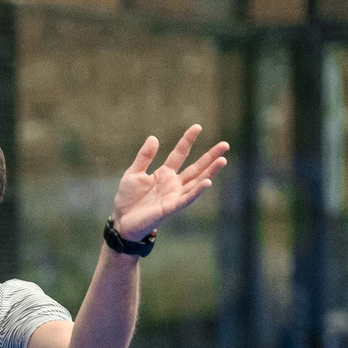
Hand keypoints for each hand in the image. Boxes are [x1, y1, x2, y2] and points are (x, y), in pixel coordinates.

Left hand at [110, 124, 227, 242]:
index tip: (197, 127)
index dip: (188, 140)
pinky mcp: (171, 208)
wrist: (121, 221)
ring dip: (210, 172)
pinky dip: (197, 191)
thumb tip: (154, 138)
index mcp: (165, 174)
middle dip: (210, 156)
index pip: (180, 154)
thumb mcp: (133, 173)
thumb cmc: (128, 199)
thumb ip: (144, 157)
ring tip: (223, 160)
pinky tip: (207, 182)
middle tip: (225, 145)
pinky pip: (187, 198)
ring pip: (197, 182)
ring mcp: (174, 195)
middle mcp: (174, 184)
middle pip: (196, 168)